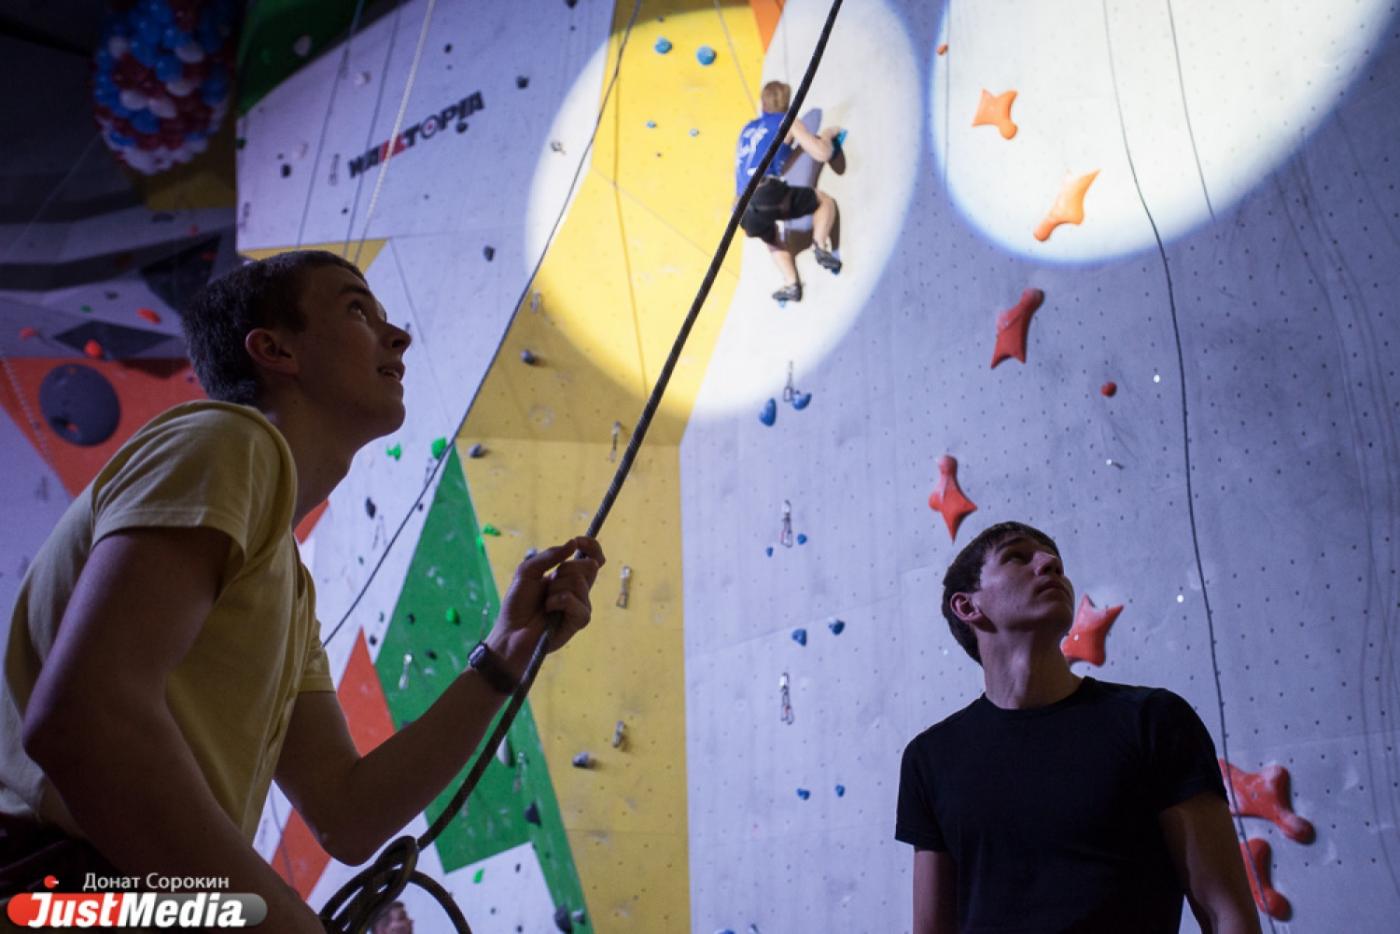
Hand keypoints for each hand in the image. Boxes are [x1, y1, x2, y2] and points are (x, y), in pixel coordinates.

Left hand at [489, 537, 605, 676]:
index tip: (580, 541)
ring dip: (556, 589)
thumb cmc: (518, 604)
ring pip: (579, 582)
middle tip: (549, 583)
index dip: (592, 547)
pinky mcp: (579, 620)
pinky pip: (577, 602)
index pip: (591, 557)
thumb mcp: (528, 571)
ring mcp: (581, 605)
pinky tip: (549, 610)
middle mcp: (578, 589)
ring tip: (545, 602)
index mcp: (568, 576)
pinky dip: (559, 602)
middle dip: (565, 570)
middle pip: (588, 566)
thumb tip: (572, 544)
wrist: (511, 631)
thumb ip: (549, 556)